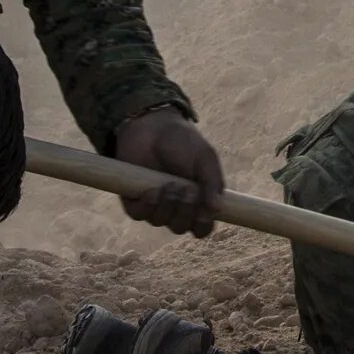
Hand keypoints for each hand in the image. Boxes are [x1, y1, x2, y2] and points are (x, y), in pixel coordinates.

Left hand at [109, 109, 225, 236]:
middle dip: (185, 212)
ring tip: (170, 183)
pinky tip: (152, 190)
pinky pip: (140, 215)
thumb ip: (212, 182)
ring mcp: (155, 205)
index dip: (203, 225)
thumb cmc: (183, 141)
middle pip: (181, 227)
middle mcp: (176, 207)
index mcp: (197, 200)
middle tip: (186, 189)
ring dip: (167, 206)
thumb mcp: (204, 158)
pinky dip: (148, 205)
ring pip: (161, 222)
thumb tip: (218, 209)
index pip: (202, 227)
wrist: (153, 126)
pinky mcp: (135, 200)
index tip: (204, 212)